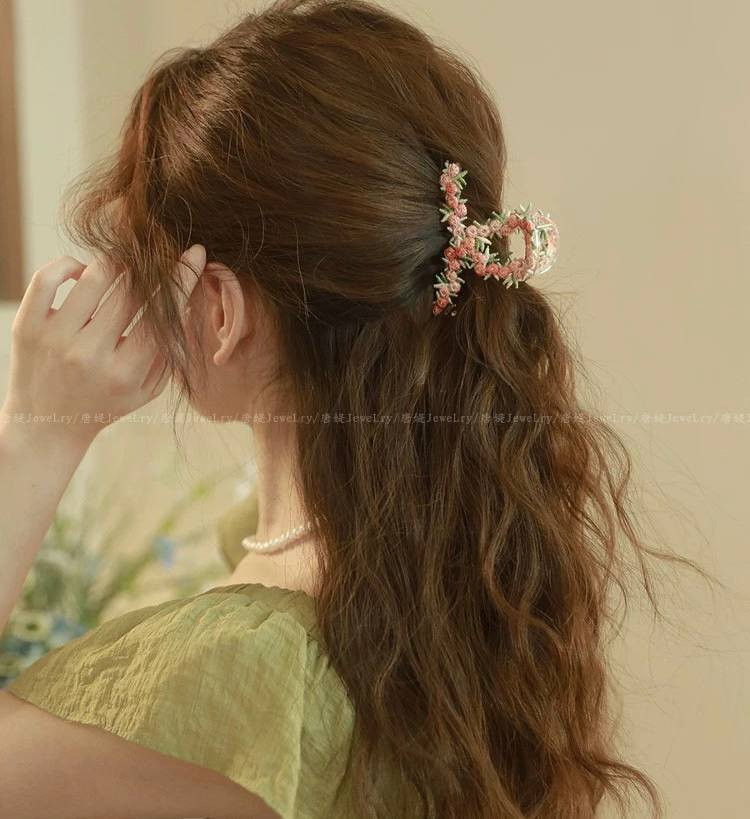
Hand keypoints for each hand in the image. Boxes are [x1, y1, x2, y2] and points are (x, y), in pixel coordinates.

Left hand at [1, 244, 205, 449]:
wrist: (46, 427)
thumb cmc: (105, 403)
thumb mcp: (147, 389)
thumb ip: (169, 351)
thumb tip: (184, 303)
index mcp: (125, 371)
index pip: (162, 312)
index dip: (183, 277)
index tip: (195, 253)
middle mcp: (89, 354)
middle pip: (130, 290)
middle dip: (152, 266)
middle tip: (158, 255)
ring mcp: (55, 338)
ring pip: (94, 276)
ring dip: (116, 263)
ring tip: (122, 269)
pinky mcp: (27, 327)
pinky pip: (47, 278)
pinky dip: (69, 264)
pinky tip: (82, 272)